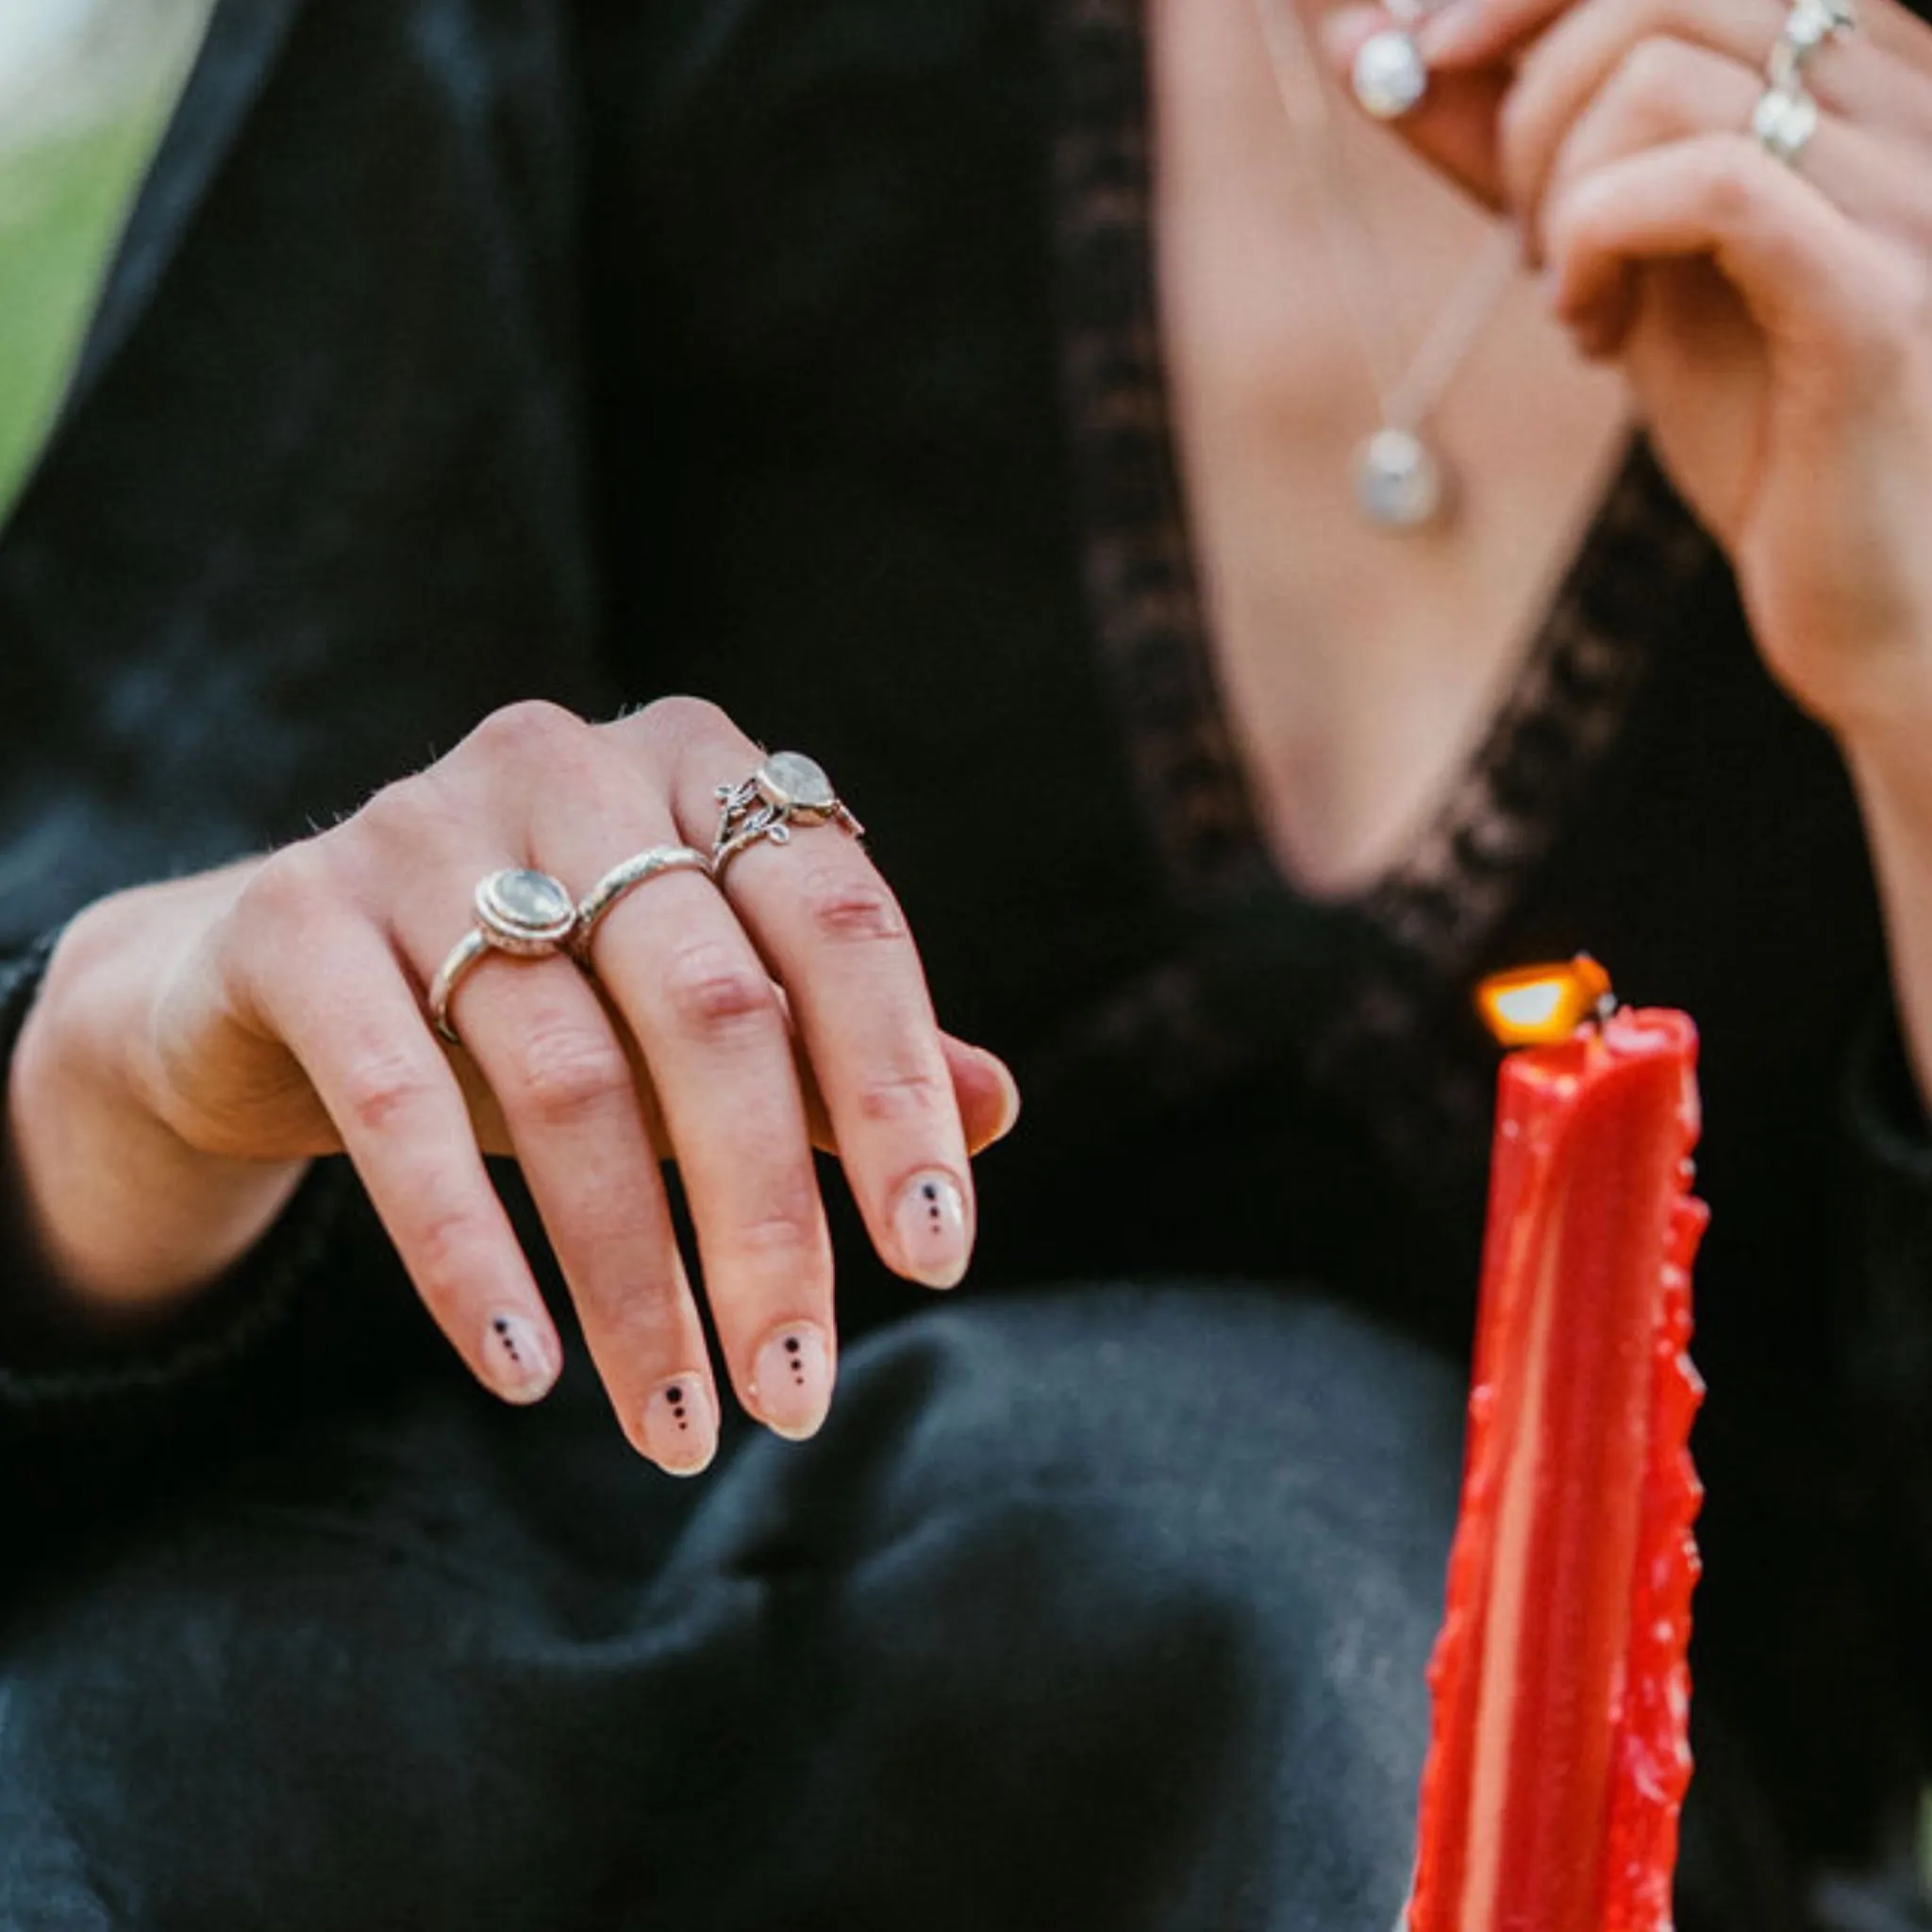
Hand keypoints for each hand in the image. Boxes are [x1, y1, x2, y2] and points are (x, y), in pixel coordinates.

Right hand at [7, 699, 1016, 1471]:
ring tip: (679, 1425)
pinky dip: (465, 1247)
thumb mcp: (690, 1026)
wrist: (280, 981)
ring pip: (569, 1076)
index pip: (842, 932)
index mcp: (700, 769)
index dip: (898, 1099)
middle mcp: (570, 766)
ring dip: (634, 1278)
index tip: (935, 1262)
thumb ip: (834, 1055)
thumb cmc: (537, 1005)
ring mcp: (419, 829)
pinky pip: (396, 1100)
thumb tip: (997, 1112)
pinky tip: (522, 1368)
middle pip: (715, 1014)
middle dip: (769, 1223)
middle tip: (795, 1395)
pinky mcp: (295, 918)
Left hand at [1323, 0, 1931, 737]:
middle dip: (1526, 106)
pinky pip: (1709, 181)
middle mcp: (1904, 96)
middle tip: (1525, 238)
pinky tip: (1591, 329)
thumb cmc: (1763, 434)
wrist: (1875, 598)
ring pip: (1660, 74)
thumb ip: (1509, 155)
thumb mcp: (1617, 268)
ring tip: (1573, 301)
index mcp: (1855, 71)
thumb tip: (1364, 50)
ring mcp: (1904, 188)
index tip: (1420, 52)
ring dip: (1556, 193)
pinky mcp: (1875, 297)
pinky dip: (1600, 239)